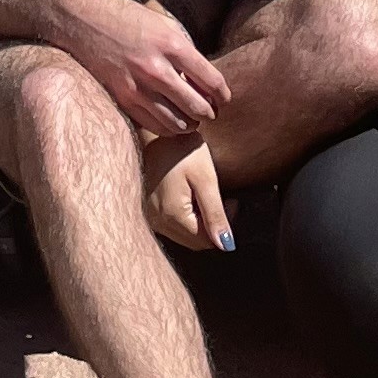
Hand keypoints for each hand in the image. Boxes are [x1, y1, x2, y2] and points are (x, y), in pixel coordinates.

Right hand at [51, 0, 230, 141]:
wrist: (81, 19)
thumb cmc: (124, 17)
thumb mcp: (161, 23)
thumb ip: (183, 49)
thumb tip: (202, 77)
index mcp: (171, 45)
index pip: (211, 81)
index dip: (223, 95)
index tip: (223, 99)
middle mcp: (157, 68)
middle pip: (198, 107)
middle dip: (209, 113)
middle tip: (210, 112)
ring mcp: (138, 86)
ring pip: (177, 123)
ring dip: (190, 125)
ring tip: (191, 120)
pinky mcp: (122, 98)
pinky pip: (153, 124)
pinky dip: (167, 128)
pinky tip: (170, 121)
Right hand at [144, 135, 233, 250]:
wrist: (154, 132)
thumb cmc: (181, 150)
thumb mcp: (205, 179)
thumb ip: (216, 214)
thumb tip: (226, 245)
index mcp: (172, 216)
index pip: (206, 241)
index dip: (223, 226)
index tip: (231, 202)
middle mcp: (157, 221)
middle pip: (194, 241)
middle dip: (211, 226)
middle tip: (221, 200)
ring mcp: (150, 216)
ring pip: (183, 234)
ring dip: (198, 222)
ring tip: (204, 196)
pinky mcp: (147, 210)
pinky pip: (172, 225)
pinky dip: (185, 217)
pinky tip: (189, 197)